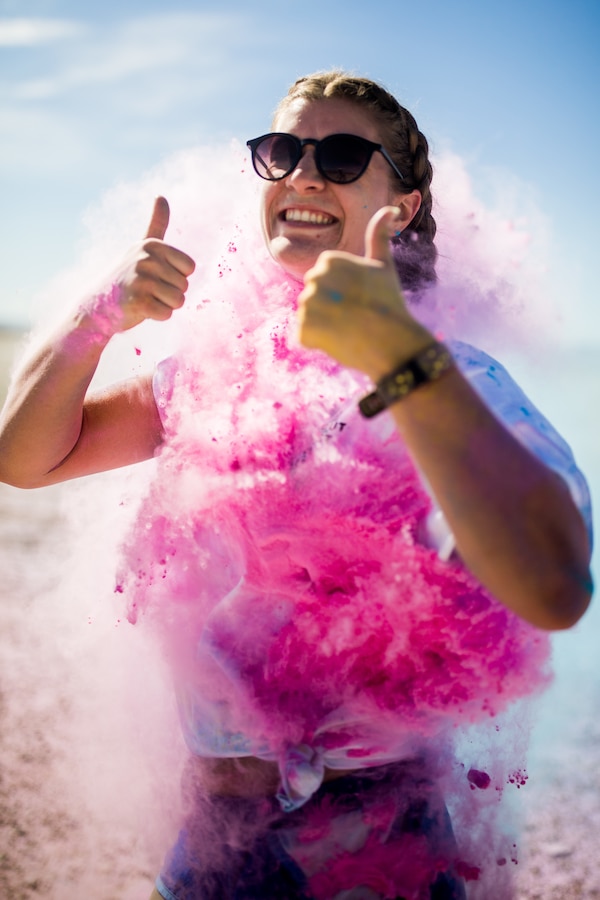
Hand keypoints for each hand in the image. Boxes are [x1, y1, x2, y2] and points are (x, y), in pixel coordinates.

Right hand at [83, 196, 195, 334]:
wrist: (97, 306)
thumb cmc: (126, 277)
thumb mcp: (140, 247)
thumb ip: (155, 224)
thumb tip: (160, 195)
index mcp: (152, 245)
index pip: (190, 267)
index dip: (177, 276)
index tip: (156, 275)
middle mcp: (147, 259)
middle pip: (185, 285)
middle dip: (170, 293)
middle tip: (146, 290)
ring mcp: (142, 280)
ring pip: (179, 301)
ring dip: (164, 305)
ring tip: (144, 298)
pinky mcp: (139, 302)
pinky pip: (167, 314)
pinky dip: (157, 316)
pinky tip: (140, 309)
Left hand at [298, 206, 431, 379]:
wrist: (391, 342)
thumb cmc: (389, 302)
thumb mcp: (384, 264)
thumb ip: (379, 235)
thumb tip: (389, 209)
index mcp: (329, 260)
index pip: (324, 279)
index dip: (342, 293)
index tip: (359, 298)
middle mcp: (313, 278)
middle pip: (315, 297)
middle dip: (330, 308)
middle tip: (354, 315)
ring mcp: (307, 304)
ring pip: (310, 316)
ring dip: (325, 325)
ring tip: (347, 328)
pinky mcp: (304, 329)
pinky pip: (306, 336)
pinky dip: (320, 342)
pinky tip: (338, 340)